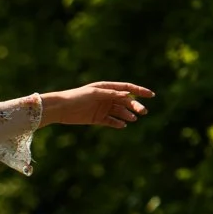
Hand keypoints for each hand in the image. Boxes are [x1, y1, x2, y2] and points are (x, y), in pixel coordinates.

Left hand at [38, 82, 152, 127]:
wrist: (61, 109)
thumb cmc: (77, 97)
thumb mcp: (94, 94)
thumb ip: (110, 94)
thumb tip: (127, 94)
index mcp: (106, 88)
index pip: (127, 88)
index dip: (140, 91)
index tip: (151, 95)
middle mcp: (106, 97)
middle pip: (126, 101)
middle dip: (135, 105)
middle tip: (143, 111)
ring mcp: (103, 108)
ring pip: (120, 112)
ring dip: (128, 115)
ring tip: (133, 119)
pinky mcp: (98, 119)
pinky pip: (111, 121)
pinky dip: (118, 123)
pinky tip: (122, 125)